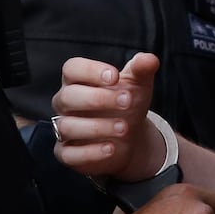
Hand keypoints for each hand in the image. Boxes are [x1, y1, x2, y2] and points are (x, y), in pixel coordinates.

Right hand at [52, 52, 163, 180]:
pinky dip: (91, 152)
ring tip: (125, 128)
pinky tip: (111, 148)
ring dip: (97, 127)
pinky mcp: (67, 153)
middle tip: (127, 101)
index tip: (115, 77)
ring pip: (67, 126)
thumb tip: (150, 59)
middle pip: (68, 96)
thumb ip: (142, 69)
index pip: (72, 69)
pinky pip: (69, 154)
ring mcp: (64, 128)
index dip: (90, 71)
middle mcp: (65, 102)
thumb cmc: (127, 103)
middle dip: (97, 99)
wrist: (131, 136)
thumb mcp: (137, 84)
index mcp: (77, 80)